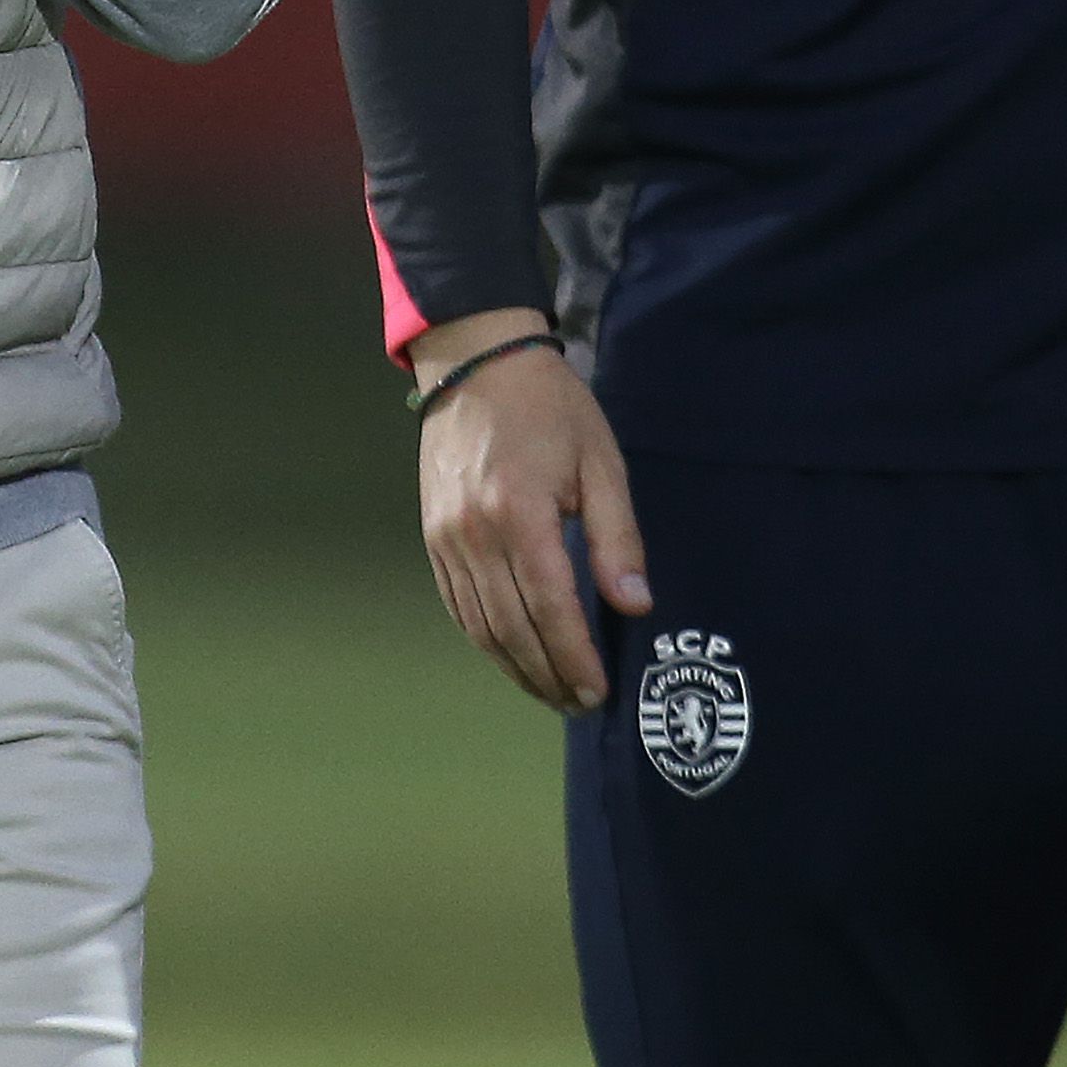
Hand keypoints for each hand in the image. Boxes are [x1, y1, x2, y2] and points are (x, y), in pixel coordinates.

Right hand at [412, 315, 650, 711]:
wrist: (478, 362)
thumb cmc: (552, 409)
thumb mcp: (601, 464)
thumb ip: (618, 539)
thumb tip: (634, 606)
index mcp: (521, 514)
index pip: (551, 608)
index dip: (575, 658)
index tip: (598, 692)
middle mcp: (476, 534)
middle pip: (512, 627)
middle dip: (547, 674)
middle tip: (578, 704)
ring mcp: (446, 537)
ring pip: (479, 624)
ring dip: (514, 666)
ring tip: (548, 690)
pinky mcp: (432, 535)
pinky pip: (456, 603)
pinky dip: (483, 637)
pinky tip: (509, 653)